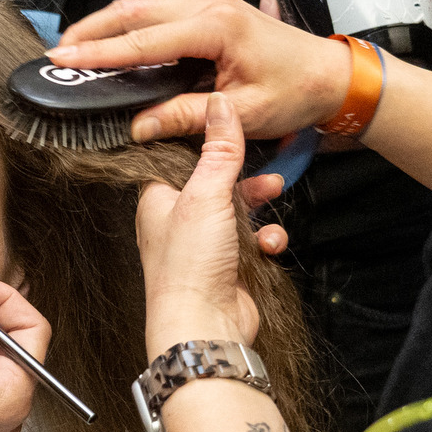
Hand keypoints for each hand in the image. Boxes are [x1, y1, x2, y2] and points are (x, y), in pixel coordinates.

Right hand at [49, 0, 349, 142]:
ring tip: (75, 51)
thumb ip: (186, 117)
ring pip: (142, 9)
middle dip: (91, 31)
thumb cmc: (297, 91)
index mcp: (216, 26)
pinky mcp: (208, 12)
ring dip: (107, 28)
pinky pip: (158, 16)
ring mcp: (207, 4)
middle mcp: (208, 6)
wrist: (331, 75)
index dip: (99, 53)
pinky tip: (112, 49)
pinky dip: (129, 30)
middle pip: (133, 11)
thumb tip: (137, 126)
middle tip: (57, 55)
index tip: (63, 60)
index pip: (143, 40)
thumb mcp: (242, 114)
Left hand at [136, 94, 263, 353]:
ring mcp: (202, 247)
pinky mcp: (226, 269)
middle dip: (245, 179)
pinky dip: (264, 241)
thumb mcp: (206, 194)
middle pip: (215, 184)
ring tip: (273, 198)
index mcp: (158, 200)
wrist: (204, 326)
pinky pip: (250, 244)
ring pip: (238, 214)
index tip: (232, 133)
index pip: (179, 158)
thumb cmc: (189, 266)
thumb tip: (219, 105)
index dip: (207, 145)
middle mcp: (177, 222)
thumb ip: (218, 149)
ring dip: (259, 209)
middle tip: (264, 172)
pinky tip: (269, 244)